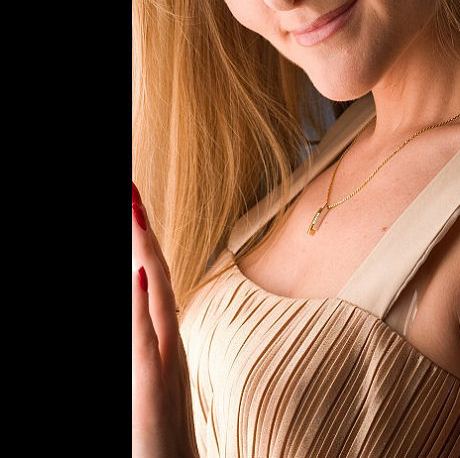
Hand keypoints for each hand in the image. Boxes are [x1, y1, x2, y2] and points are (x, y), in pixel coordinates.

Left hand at [132, 182, 198, 457]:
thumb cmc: (155, 438)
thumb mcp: (144, 382)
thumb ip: (140, 341)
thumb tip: (136, 293)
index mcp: (162, 338)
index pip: (151, 277)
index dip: (141, 239)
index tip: (131, 203)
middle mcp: (168, 341)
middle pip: (155, 273)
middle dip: (140, 229)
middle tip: (129, 188)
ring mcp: (164, 361)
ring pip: (154, 294)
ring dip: (142, 250)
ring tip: (132, 211)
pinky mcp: (152, 386)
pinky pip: (145, 338)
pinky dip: (142, 303)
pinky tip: (137, 274)